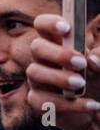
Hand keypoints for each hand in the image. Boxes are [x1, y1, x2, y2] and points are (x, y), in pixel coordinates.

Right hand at [26, 13, 99, 129]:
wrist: (98, 106)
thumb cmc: (98, 79)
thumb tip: (91, 59)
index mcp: (58, 43)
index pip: (42, 25)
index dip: (49, 23)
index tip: (66, 28)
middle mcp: (44, 59)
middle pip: (36, 47)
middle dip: (57, 54)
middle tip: (80, 62)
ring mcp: (38, 80)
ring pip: (34, 72)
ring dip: (59, 78)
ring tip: (82, 84)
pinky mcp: (38, 101)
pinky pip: (42, 101)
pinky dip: (68, 104)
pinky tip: (90, 104)